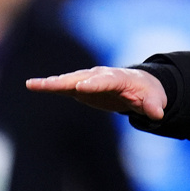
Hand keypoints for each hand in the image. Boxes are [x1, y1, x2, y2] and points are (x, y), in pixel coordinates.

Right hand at [26, 66, 166, 119]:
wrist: (141, 86)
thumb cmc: (148, 93)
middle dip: (66, 81)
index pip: (105, 81)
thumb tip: (156, 114)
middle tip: (49, 84)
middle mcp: (101, 76)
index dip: (93, 84)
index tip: (81, 87)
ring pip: (69, 80)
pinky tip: (33, 85)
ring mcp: (89, 80)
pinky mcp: (81, 87)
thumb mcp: (154, 99)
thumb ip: (153, 106)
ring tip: (33, 84)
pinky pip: (64, 86)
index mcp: (119, 78)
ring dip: (52, 83)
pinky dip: (50, 85)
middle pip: (82, 78)